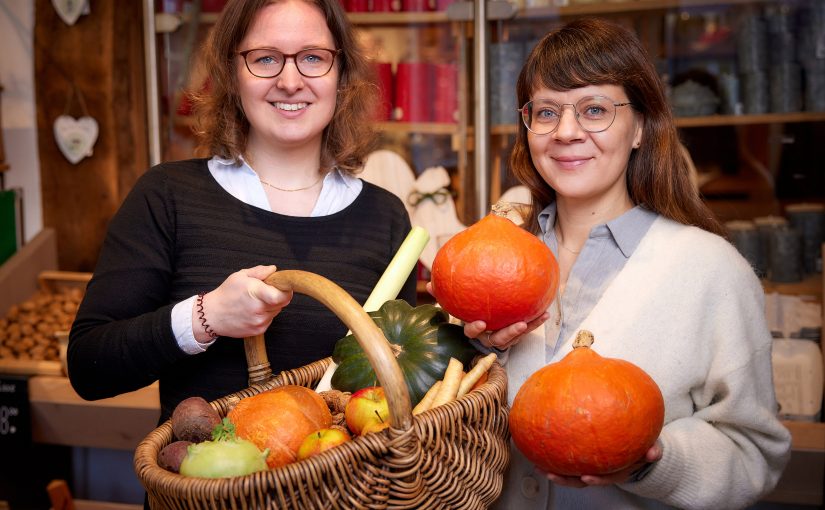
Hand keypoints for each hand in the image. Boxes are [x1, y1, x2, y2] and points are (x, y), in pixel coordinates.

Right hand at [194, 265, 291, 340]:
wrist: (212, 315)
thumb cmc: (225, 294)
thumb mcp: (240, 276)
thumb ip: (259, 271)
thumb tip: (273, 269)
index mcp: (256, 293)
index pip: (282, 296)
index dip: (286, 290)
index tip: (282, 286)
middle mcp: (259, 309)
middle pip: (282, 303)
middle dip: (278, 295)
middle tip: (266, 291)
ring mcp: (259, 322)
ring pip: (277, 311)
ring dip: (272, 305)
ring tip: (256, 301)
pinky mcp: (259, 330)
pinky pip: (270, 319)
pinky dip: (266, 314)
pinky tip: (253, 310)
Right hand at [425, 281, 546, 349]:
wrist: (483, 323)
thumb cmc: (467, 310)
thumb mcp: (455, 304)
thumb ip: (443, 294)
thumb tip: (428, 284)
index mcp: (474, 330)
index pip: (471, 332)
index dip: (475, 329)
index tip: (481, 322)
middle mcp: (489, 336)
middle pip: (498, 339)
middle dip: (509, 333)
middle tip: (519, 325)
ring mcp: (503, 337)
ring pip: (515, 337)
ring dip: (528, 328)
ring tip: (538, 317)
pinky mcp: (516, 335)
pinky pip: (527, 328)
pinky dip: (536, 321)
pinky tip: (545, 311)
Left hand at [544, 441, 662, 487]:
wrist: (639, 448)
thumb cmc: (642, 448)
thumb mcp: (652, 448)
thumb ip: (654, 450)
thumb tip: (654, 453)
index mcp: (617, 471)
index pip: (605, 478)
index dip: (596, 480)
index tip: (586, 477)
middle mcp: (602, 472)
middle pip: (581, 480)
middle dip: (566, 480)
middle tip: (551, 475)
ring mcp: (592, 466)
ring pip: (571, 473)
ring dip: (555, 472)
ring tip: (539, 466)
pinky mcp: (583, 458)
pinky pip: (569, 458)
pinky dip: (555, 456)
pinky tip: (541, 447)